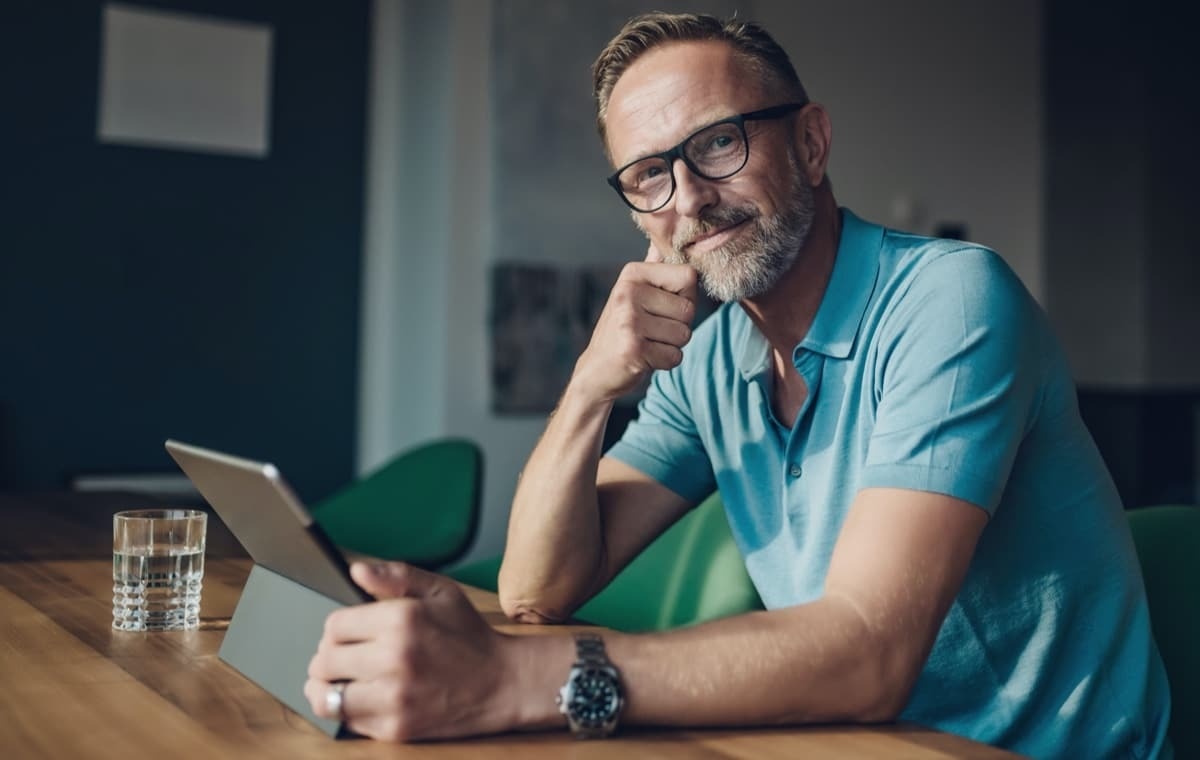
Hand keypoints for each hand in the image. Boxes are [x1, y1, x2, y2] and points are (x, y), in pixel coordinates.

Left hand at [304, 562, 516, 741]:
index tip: (349, 633)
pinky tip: (362, 699)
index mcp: (401, 619)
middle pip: (324, 660)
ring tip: (339, 682)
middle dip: (329, 657)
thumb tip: (356, 570)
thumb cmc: (469, 635)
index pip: (334, 626)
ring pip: (326, 696)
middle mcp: (394, 658)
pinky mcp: (396, 728)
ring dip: (326, 688)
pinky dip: (348, 711)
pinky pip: (347, 722)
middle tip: (343, 657)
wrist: (503, 682)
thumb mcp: (440, 591)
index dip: (337, 628)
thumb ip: (396, 575)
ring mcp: (393, 697)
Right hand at [571, 244, 697, 402]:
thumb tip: (661, 240)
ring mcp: (629, 320)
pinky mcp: (633, 348)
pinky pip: (674, 357)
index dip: (683, 297)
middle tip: (650, 330)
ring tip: (646, 343)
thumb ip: (651, 268)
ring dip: (671, 345)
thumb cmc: (623, 331)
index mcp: (633, 273)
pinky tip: (643, 357)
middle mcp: (629, 292)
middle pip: (689, 309)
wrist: (596, 371)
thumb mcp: (633, 294)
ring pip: (684, 335)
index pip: (689, 276)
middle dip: (678, 326)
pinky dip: (664, 362)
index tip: (660, 307)